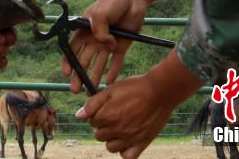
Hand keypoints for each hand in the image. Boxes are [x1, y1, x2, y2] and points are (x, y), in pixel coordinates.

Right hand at [63, 0, 147, 92]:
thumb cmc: (112, 0)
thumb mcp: (100, 13)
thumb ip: (99, 31)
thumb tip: (106, 45)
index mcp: (84, 29)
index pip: (72, 48)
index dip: (68, 60)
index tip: (65, 73)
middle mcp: (94, 38)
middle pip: (84, 60)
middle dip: (79, 75)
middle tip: (76, 89)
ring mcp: (108, 43)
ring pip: (98, 64)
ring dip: (93, 76)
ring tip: (90, 91)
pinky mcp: (121, 45)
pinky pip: (116, 61)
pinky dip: (112, 71)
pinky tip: (109, 82)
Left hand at [75, 51, 201, 158]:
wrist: (160, 91)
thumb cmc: (134, 87)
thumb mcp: (110, 90)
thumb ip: (92, 104)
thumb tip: (78, 116)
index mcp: (107, 116)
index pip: (92, 122)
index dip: (97, 115)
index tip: (106, 108)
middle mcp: (117, 129)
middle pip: (99, 135)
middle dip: (103, 127)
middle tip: (114, 117)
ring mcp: (130, 138)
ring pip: (110, 148)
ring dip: (112, 140)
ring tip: (119, 129)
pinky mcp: (143, 143)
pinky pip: (128, 157)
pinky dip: (125, 152)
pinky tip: (127, 141)